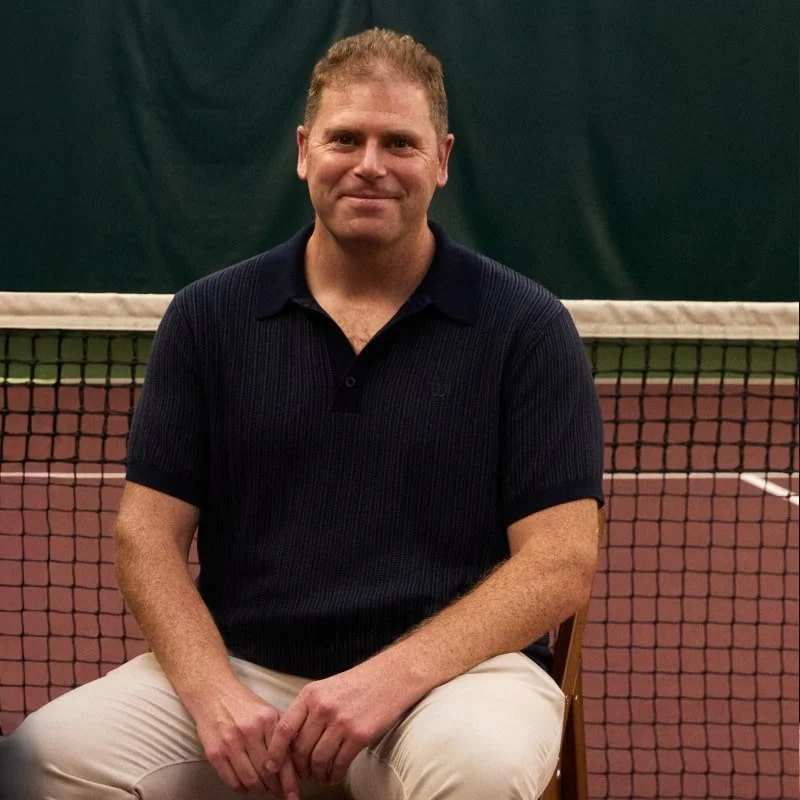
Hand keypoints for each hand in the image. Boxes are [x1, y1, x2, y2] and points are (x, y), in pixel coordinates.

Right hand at [182, 677, 300, 797]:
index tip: (293, 795)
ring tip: (263, 786)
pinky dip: (242, 788)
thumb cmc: (244, 704)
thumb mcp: (268, 711)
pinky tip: (246, 783)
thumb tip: (298, 759)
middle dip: (275, 788)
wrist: (214, 694)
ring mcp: (231, 743)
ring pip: (251, 780)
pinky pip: (232, 781)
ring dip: (259, 789)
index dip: (290, 782)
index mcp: (268, 720)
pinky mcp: (215, 753)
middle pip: (268, 773)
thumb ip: (282, 731)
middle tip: (279, 792)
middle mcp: (250, 731)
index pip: (283, 758)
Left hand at [265, 659, 418, 785]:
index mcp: (310, 695)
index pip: (284, 729)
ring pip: (318, 759)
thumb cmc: (357, 683)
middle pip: (300, 749)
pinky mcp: (359, 735)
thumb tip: (291, 740)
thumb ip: (308, 710)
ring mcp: (341, 722)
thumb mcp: (326, 688)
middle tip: (302, 774)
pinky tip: (334, 775)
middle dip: (298, 768)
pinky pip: (339, 764)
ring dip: (316, 774)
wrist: (389, 677)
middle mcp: (323, 708)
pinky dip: (334, 775)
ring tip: (319, 776)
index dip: (275, 752)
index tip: (272, 766)